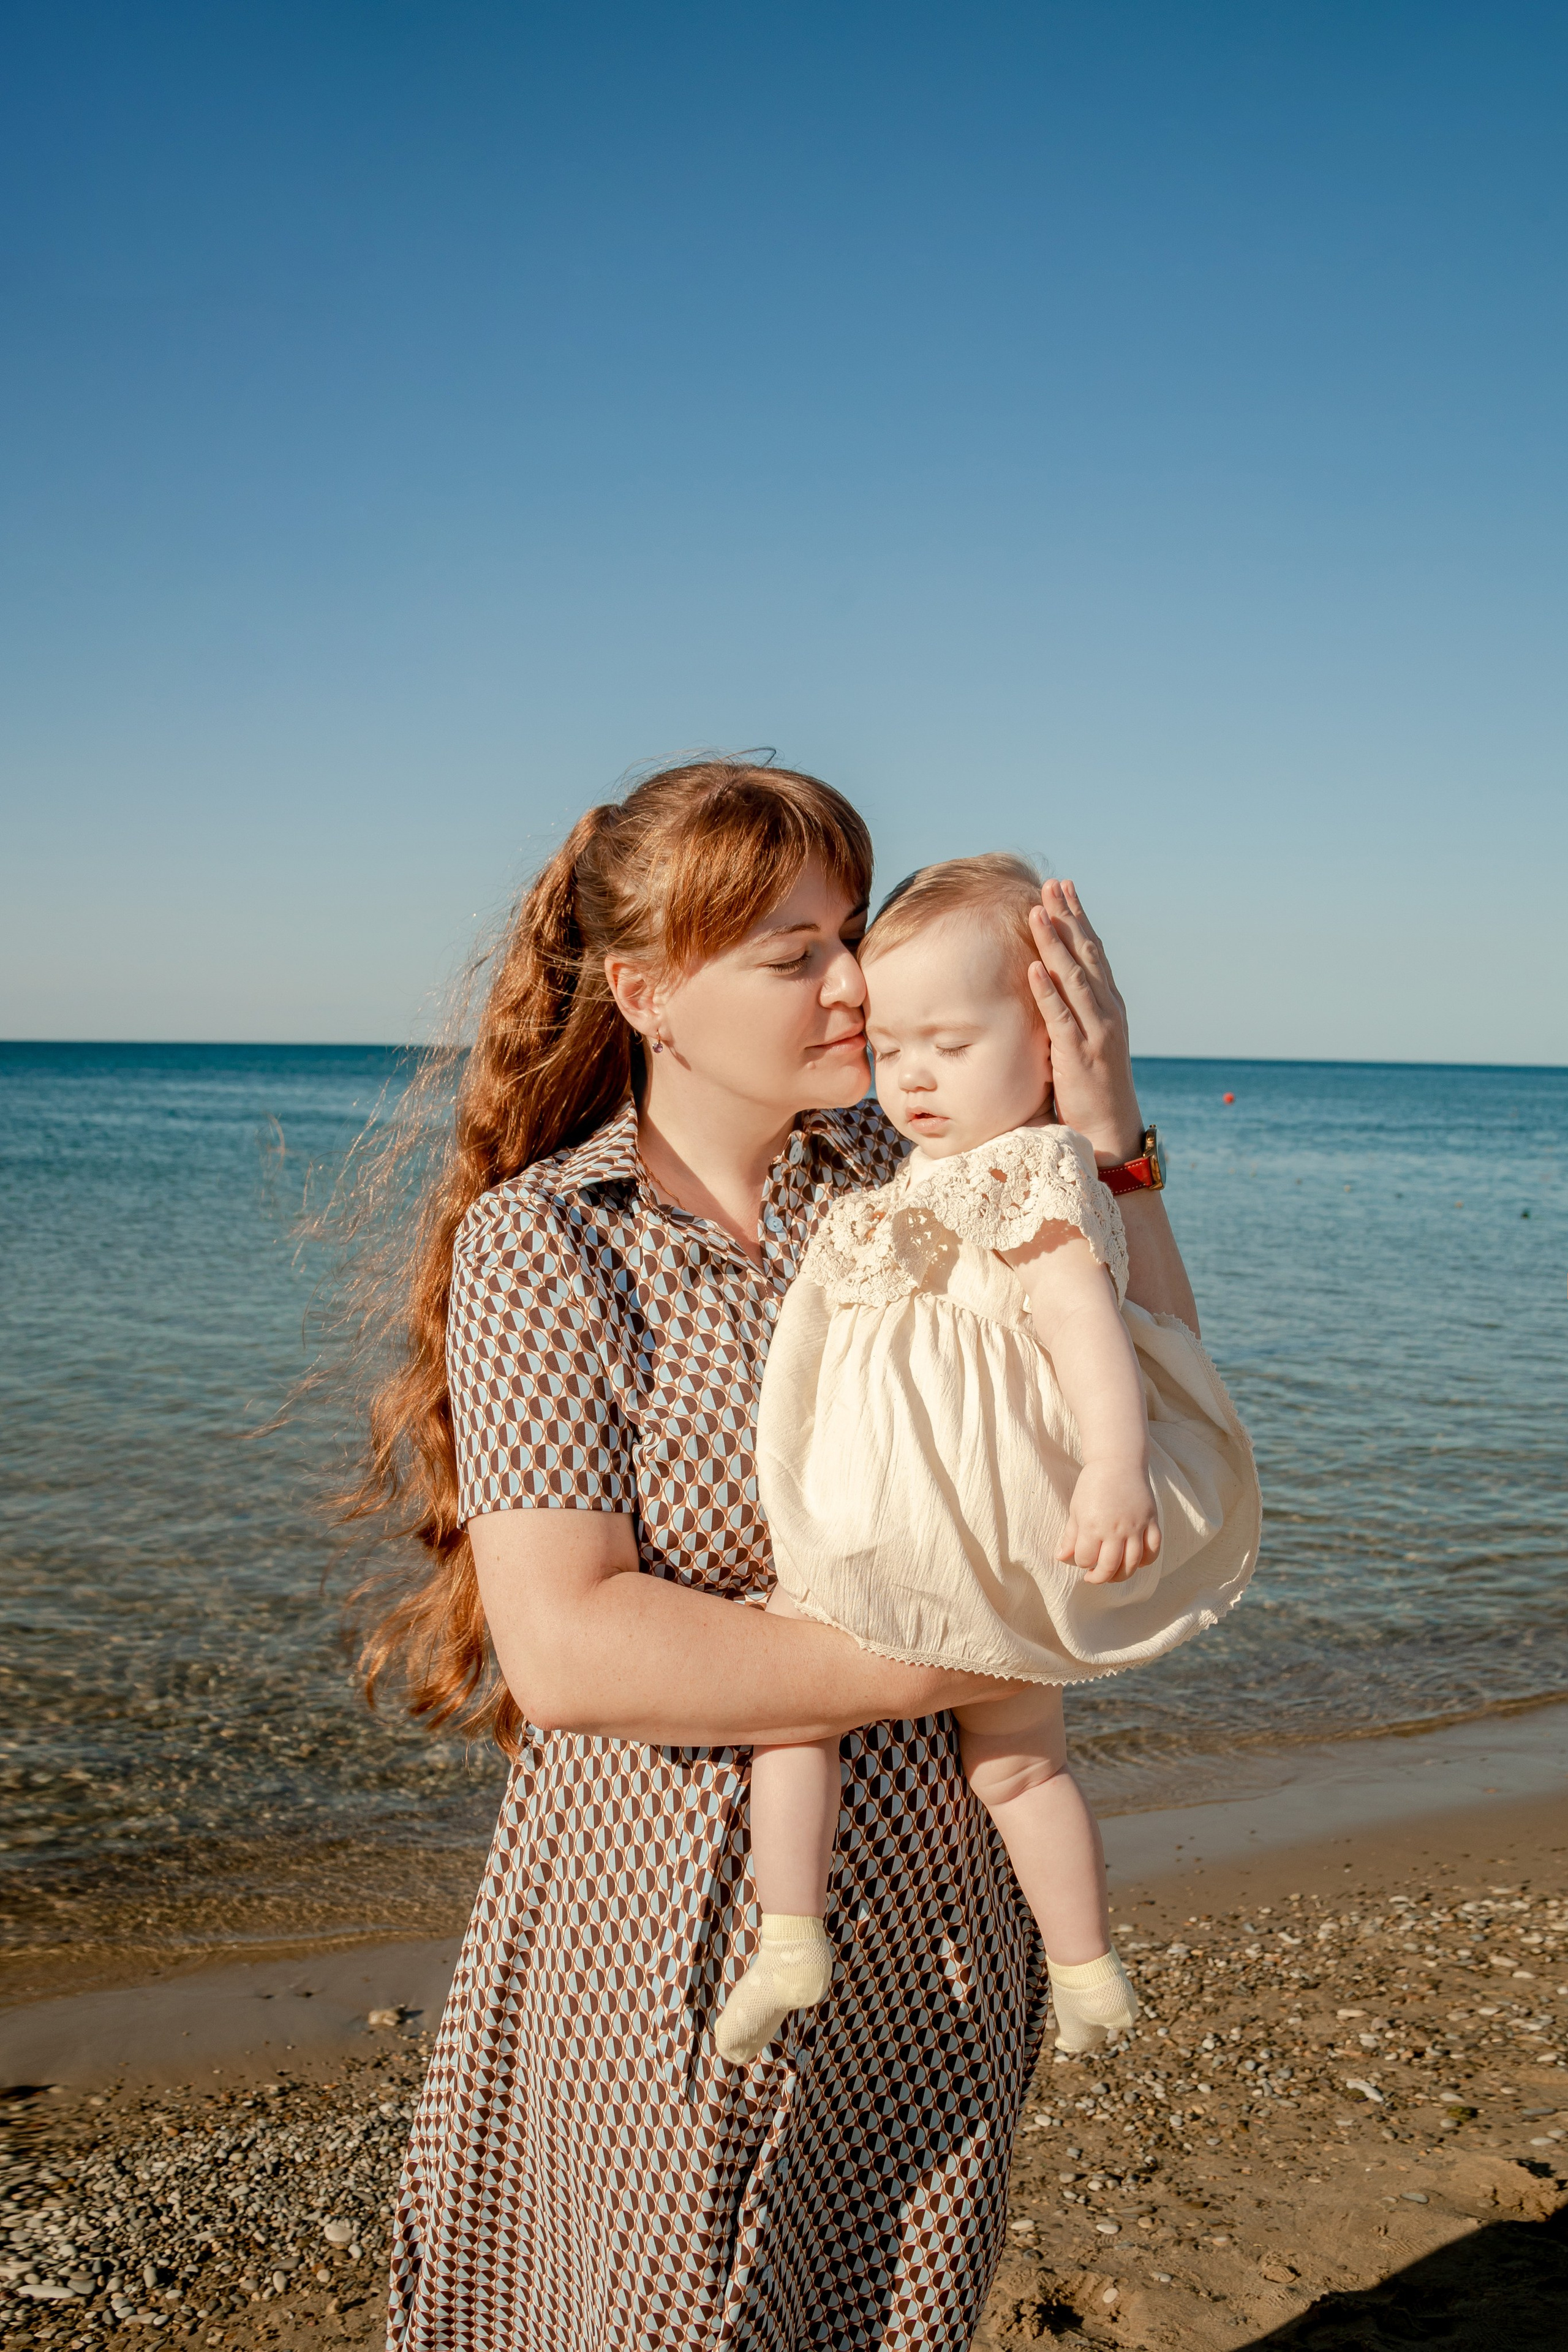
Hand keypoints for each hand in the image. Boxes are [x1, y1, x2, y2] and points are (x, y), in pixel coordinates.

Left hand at [1027, 879, 1143, 1160]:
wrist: (1111, 1130)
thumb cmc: (1091, 1088)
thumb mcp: (1085, 1041)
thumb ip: (1073, 1012)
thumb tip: (1049, 983)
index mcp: (1109, 1006)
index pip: (1092, 953)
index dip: (1077, 919)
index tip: (1062, 889)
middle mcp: (1107, 1013)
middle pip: (1086, 956)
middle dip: (1068, 918)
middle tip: (1052, 884)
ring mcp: (1096, 1033)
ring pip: (1074, 979)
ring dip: (1054, 944)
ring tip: (1037, 912)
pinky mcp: (1079, 1056)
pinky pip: (1060, 1018)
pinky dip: (1047, 991)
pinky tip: (1034, 967)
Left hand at [1058, 1458, 1161, 1582]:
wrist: (1118, 1461)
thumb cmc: (1093, 1484)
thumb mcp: (1076, 1508)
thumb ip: (1070, 1536)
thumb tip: (1061, 1557)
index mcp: (1092, 1525)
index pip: (1086, 1559)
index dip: (1082, 1563)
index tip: (1082, 1558)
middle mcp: (1115, 1529)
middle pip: (1110, 1567)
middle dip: (1099, 1577)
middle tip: (1094, 1577)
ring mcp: (1136, 1526)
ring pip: (1133, 1563)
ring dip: (1122, 1575)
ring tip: (1114, 1575)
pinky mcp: (1151, 1521)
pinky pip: (1153, 1549)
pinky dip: (1147, 1561)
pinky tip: (1137, 1563)